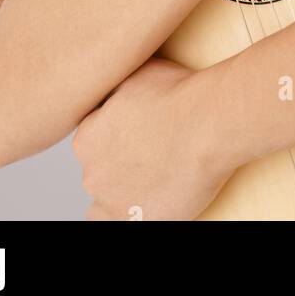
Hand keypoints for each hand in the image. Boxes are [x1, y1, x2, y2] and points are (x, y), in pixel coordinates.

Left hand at [73, 57, 232, 221]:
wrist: (208, 124)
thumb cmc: (178, 93)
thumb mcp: (138, 72)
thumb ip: (116, 85)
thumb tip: (112, 75)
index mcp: (86, 138)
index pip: (92, 141)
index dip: (115, 135)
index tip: (137, 132)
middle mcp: (91, 173)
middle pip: (100, 170)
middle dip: (120, 162)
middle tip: (151, 151)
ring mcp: (113, 201)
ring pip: (108, 200)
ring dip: (123, 191)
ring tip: (152, 177)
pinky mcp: (137, 222)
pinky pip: (122, 223)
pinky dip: (133, 215)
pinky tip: (149, 202)